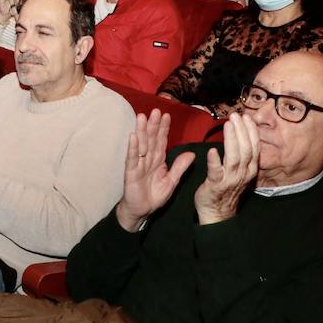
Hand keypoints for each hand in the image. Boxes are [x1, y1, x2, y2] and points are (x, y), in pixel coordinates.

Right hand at [114, 111, 196, 230]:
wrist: (141, 211)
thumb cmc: (154, 196)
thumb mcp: (171, 181)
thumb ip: (180, 167)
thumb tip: (192, 154)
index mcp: (158, 160)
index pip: (161, 141)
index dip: (164, 129)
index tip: (167, 115)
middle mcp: (147, 159)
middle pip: (151, 139)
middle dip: (153, 125)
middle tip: (156, 110)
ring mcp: (138, 164)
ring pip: (141, 145)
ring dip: (142, 131)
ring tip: (143, 116)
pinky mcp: (131, 172)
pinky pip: (132, 158)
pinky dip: (133, 147)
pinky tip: (133, 136)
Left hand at [192, 112, 259, 223]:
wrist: (217, 212)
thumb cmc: (226, 187)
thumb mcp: (240, 170)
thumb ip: (242, 154)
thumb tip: (242, 133)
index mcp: (250, 168)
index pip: (254, 147)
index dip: (251, 131)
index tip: (246, 117)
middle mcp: (244, 174)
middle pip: (246, 149)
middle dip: (242, 131)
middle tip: (236, 116)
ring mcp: (230, 180)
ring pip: (235, 158)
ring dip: (232, 139)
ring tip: (228, 125)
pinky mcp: (216, 185)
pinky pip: (216, 172)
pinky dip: (215, 161)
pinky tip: (212, 150)